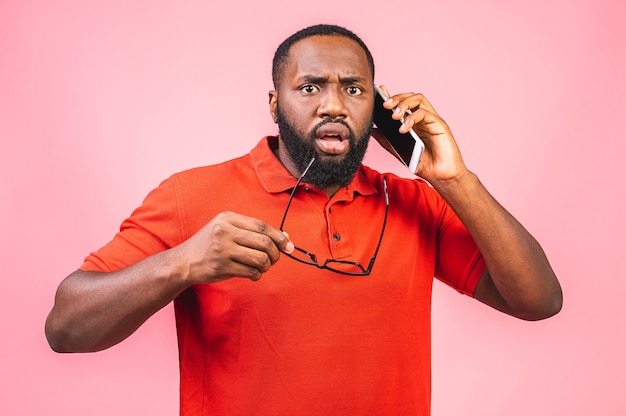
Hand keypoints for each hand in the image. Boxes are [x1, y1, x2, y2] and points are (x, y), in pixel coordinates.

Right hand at [171, 211, 293, 283]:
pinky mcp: (221, 267)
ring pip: (260, 258)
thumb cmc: (211, 245)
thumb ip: (254, 232)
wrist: (185, 261)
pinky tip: (253, 274)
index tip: (288, 245)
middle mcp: (225, 231)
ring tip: (263, 267)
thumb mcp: (228, 230)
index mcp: (228, 218)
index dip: (279, 237)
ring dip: (267, 266)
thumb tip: (285, 238)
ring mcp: (222, 249)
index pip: (262, 226)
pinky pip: (251, 272)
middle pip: (264, 242)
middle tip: (274, 259)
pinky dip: (257, 275)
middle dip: (275, 253)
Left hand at [372, 86, 468, 184]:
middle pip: (410, 96)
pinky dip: (412, 118)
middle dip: (396, 97)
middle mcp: (423, 118)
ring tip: (393, 116)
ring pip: (418, 99)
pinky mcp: (440, 125)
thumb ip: (387, 140)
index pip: (402, 103)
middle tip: (384, 105)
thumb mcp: (400, 151)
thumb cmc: (425, 164)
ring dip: (404, 103)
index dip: (391, 96)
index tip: (379, 92)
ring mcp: (432, 120)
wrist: (442, 176)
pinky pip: (425, 113)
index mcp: (414, 122)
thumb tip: (372, 130)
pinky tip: (403, 129)